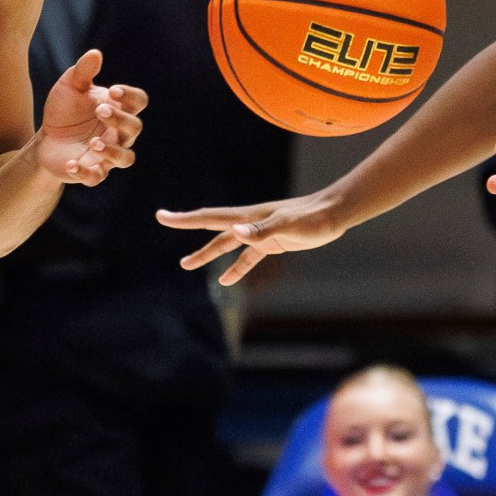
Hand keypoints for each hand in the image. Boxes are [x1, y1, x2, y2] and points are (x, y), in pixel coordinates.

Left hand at [30, 49, 143, 185]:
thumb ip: (82, 71)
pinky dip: (85, 172)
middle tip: (99, 110)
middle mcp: (119, 133)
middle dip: (120, 120)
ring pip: (126, 158)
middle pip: (135, 128)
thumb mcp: (69, 86)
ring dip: (113, 151)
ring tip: (94, 142)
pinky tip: (71, 163)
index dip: (131, 97)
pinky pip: (97, 177)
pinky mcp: (93, 171)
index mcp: (118, 109)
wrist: (46, 137)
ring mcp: (108, 154)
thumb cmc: (65, 110)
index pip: (138, 102)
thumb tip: (95, 53)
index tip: (113, 91)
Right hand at [157, 190, 345, 285]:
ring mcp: (258, 233)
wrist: (334, 214)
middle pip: (211, 229)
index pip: (208, 218)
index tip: (162, 216)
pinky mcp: (271, 243)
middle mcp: (248, 223)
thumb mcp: (287, 226)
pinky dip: (236, 268)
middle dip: (187, 229)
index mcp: (246, 217)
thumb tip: (235, 232)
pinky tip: (226, 281)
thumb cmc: (312, 218)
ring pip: (226, 245)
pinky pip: (248, 258)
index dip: (183, 219)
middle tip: (164, 223)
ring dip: (207, 254)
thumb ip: (260, 230)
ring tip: (186, 265)